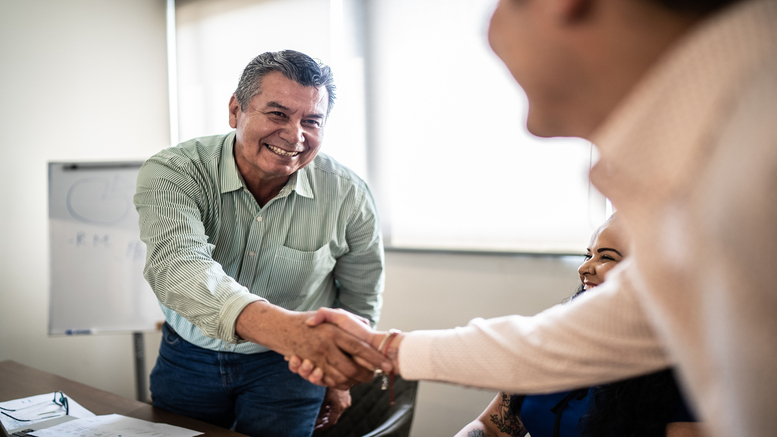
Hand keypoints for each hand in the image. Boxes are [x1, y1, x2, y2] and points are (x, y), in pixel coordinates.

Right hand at [236, 301, 390, 389]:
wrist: (281, 328)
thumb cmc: (309, 320)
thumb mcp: (330, 315)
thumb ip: (346, 319)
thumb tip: (365, 324)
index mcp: (335, 332)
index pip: (359, 347)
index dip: (374, 358)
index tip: (387, 365)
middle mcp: (327, 346)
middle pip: (352, 367)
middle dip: (365, 375)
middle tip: (374, 376)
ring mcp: (317, 358)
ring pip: (341, 376)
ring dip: (353, 380)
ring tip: (364, 378)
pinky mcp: (310, 367)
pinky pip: (327, 380)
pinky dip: (338, 382)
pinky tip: (347, 380)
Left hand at [315, 388, 350, 430]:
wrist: (341, 373)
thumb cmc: (331, 384)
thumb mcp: (324, 398)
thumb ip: (321, 410)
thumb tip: (317, 420)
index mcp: (339, 407)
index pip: (331, 422)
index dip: (323, 427)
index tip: (316, 429)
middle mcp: (344, 406)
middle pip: (334, 418)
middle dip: (325, 422)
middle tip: (316, 424)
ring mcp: (346, 402)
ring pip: (336, 412)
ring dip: (328, 415)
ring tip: (319, 417)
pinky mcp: (346, 397)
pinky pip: (338, 406)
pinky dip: (332, 409)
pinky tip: (325, 408)